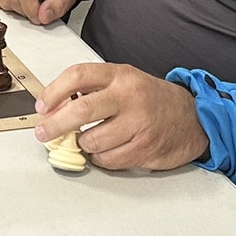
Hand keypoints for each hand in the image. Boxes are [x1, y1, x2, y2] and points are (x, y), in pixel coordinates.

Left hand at [31, 60, 208, 171]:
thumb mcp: (123, 81)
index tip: (42, 106)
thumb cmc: (151, 99)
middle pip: (80, 110)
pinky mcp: (144, 148)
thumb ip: (92, 89)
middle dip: (55, 125)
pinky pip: (107, 159)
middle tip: (44, 133)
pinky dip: (100, 158)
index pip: (78, 76)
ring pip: (92, 141)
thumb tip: (54, 107)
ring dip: (83, 144)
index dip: (53, 92)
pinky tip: (107, 149)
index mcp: (120, 75)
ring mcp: (138, 123)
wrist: (193, 117)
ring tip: (89, 139)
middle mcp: (129, 96)